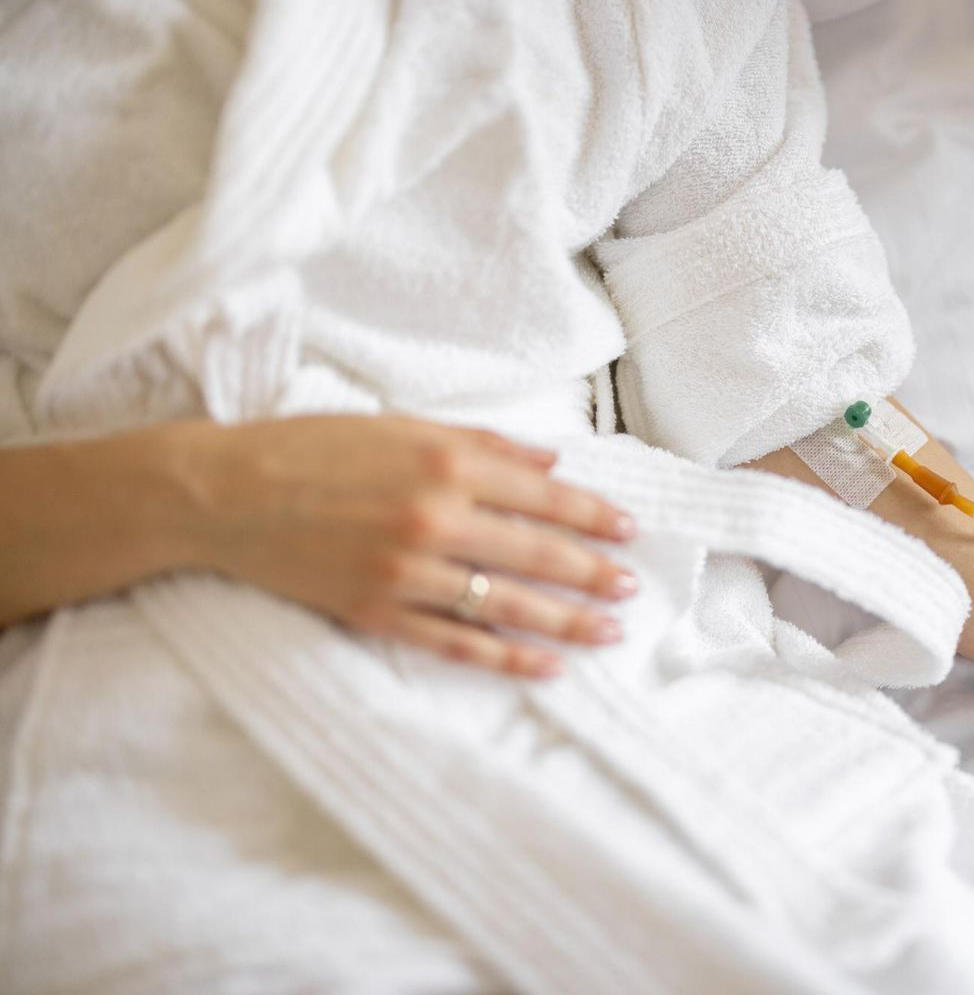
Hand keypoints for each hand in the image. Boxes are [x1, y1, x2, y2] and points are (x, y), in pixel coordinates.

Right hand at [179, 416, 637, 676]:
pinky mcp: (377, 611)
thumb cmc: (313, 448)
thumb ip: (483, 444)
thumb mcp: (401, 425)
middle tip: (632, 587)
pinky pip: (456, 642)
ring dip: (567, 620)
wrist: (224, 493)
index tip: (629, 529)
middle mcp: (434, 516)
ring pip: (507, 602)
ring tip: (609, 631)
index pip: (544, 494)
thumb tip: (553, 461)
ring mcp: (406, 569)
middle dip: (593, 572)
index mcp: (445, 462)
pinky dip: (506, 657)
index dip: (593, 515)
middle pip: (537, 551)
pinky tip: (546, 666)